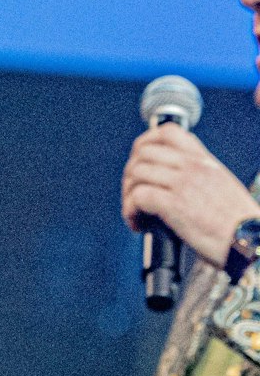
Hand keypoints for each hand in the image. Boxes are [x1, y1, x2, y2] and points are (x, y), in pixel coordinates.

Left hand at [121, 124, 259, 267]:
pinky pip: (138, 196)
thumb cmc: (239, 224)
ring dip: (127, 194)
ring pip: (137, 172)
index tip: (138, 160)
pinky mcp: (175, 205)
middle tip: (132, 193)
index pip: (168, 133)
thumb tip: (171, 180)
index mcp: (205, 161)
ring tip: (134, 211)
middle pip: (143, 153)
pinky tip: (138, 223)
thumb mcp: (223, 187)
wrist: (253, 242)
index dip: (145, 143)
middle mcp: (194, 168)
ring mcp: (184, 184)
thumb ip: (199, 177)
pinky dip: (130, 210)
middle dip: (130, 173)